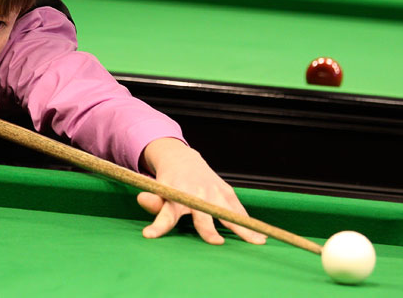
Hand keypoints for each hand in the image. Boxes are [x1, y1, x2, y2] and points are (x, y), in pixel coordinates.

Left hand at [137, 137, 266, 244]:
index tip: (149, 234)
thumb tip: (142, 200)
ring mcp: (213, 192)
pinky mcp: (225, 191)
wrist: (182, 160)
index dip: (158, 225)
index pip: (165, 215)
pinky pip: (238, 208)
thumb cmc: (168, 183)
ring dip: (242, 226)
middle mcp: (196, 195)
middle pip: (202, 215)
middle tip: (216, 242)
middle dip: (208, 228)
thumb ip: (152, 201)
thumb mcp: (157, 191)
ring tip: (256, 241)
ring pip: (227, 212)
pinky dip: (248, 221)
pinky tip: (260, 235)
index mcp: (175, 197)